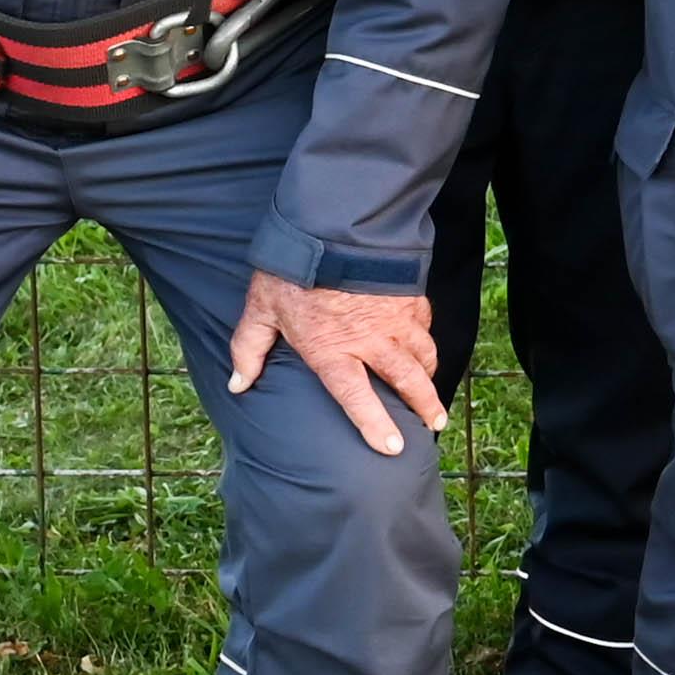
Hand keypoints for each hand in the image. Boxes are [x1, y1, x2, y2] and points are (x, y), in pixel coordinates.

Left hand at [229, 272, 445, 457]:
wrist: (331, 226)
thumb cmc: (293, 270)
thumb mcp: (262, 309)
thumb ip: (249, 348)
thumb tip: (238, 384)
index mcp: (333, 350)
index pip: (357, 398)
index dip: (376, 426)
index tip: (393, 448)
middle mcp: (371, 340)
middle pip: (407, 381)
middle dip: (425, 406)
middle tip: (436, 424)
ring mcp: (395, 318)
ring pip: (423, 354)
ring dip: (430, 375)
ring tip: (432, 390)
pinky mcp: (409, 295)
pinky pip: (424, 324)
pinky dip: (426, 339)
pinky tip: (424, 345)